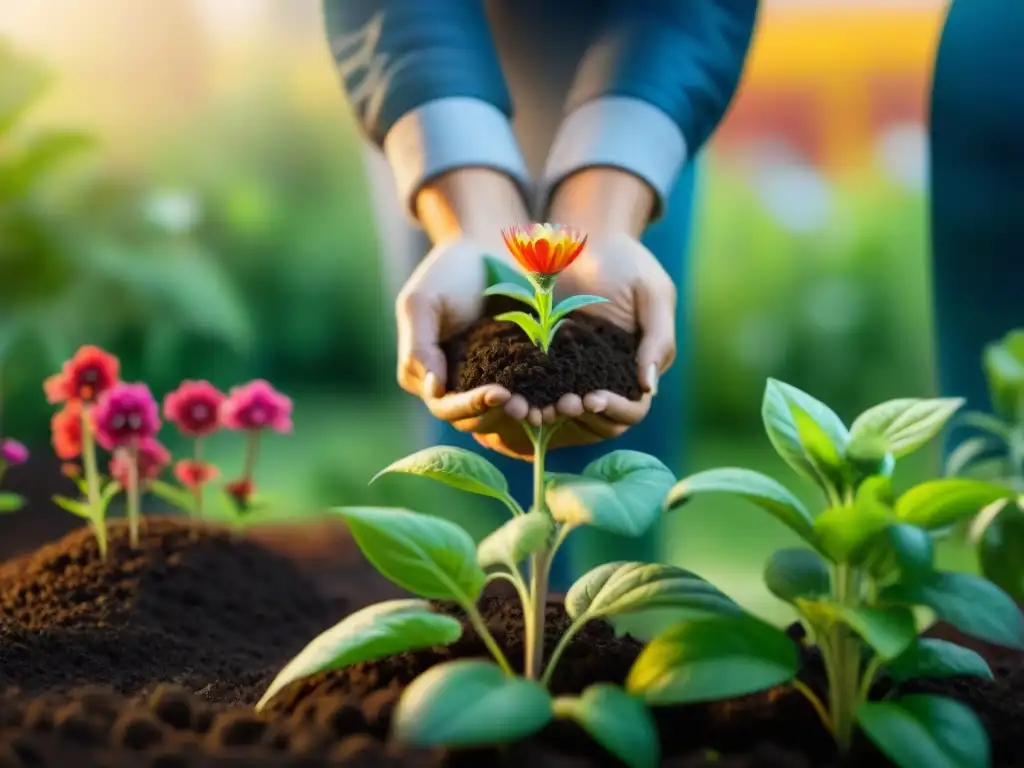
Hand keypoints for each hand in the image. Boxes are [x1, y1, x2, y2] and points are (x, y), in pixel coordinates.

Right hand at [397, 168, 543, 450]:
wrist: (486, 249)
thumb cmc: (448, 273)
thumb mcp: (422, 302)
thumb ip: (419, 345)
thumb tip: (433, 389)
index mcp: (431, 378)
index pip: (447, 406)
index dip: (470, 406)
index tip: (499, 394)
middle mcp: (461, 388)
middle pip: (478, 419)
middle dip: (503, 416)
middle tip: (530, 409)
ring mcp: (492, 382)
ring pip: (507, 415)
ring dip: (529, 416)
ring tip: (552, 410)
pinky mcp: (524, 373)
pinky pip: (535, 395)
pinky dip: (548, 401)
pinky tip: (568, 398)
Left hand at [472, 231, 675, 459]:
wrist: (584, 239)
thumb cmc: (628, 264)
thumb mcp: (652, 294)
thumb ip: (658, 338)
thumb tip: (649, 387)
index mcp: (637, 370)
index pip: (633, 409)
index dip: (616, 411)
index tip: (594, 399)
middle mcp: (606, 380)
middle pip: (598, 421)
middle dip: (581, 417)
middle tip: (561, 405)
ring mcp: (573, 373)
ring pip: (565, 412)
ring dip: (550, 415)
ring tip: (534, 409)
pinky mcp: (543, 361)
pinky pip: (536, 388)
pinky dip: (527, 397)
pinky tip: (513, 395)